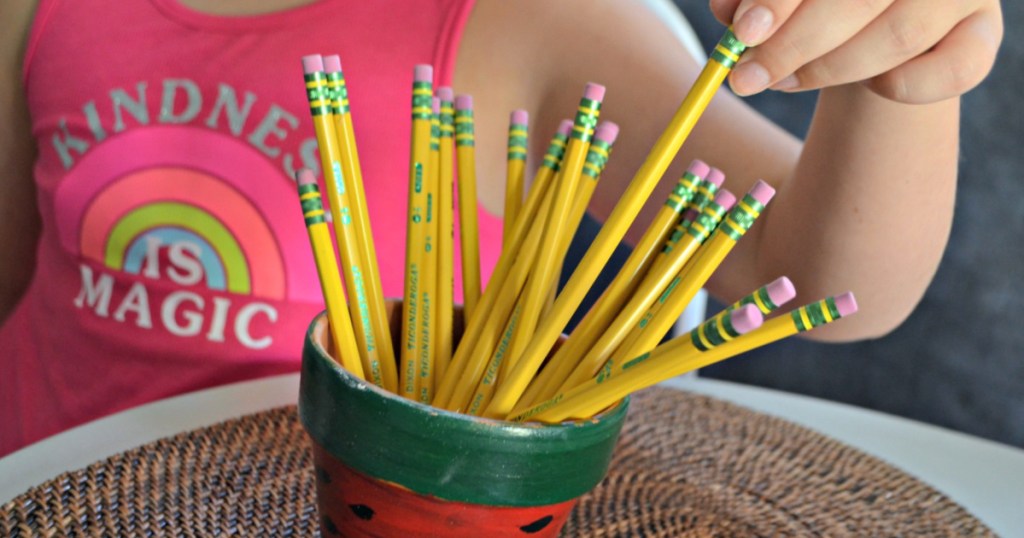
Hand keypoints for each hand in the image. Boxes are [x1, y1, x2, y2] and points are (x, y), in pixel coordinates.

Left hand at [709, 0, 1003, 103]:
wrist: (877, 20)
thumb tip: (726, 13)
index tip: (742, 33)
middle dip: (794, 44)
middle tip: (746, 78)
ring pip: (898, 36)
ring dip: (829, 70)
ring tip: (781, 82)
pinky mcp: (983, 33)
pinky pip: (952, 71)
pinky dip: (901, 88)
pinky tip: (867, 86)